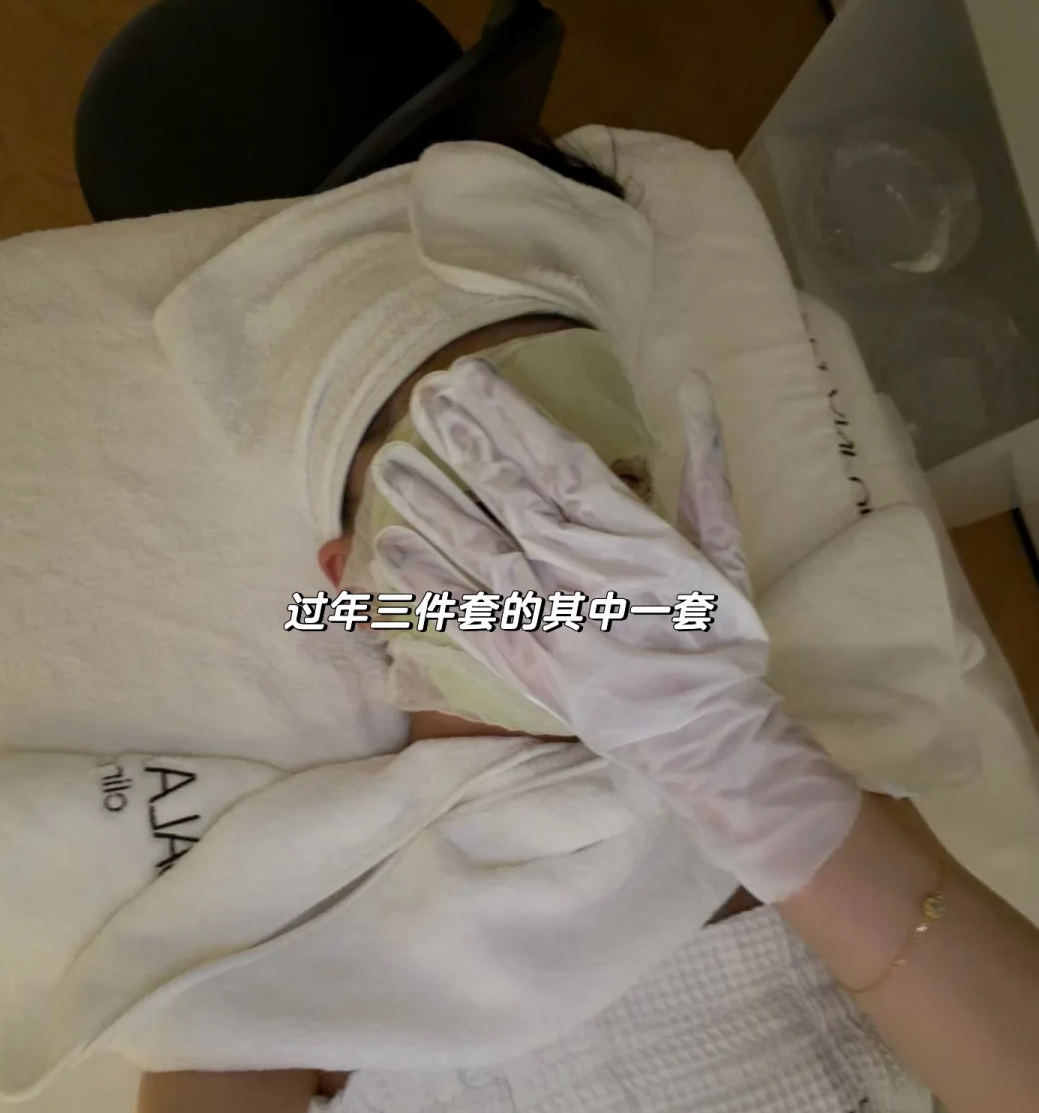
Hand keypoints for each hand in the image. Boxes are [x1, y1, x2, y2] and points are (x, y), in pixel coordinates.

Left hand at [371, 358, 859, 901]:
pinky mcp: (524, 663)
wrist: (706, 735)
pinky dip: (428, 585)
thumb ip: (704, 469)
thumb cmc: (720, 642)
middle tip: (423, 398)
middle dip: (465, 442)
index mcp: (629, 535)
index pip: (559, 459)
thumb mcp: (724, 550)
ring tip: (389, 463)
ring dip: (432, 504)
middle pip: (510, 492)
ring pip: (479, 547)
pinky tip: (390, 552)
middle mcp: (578, 568)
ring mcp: (546, 617)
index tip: (473, 378)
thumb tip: (693, 386)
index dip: (511, 416)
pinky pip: (466, 617)